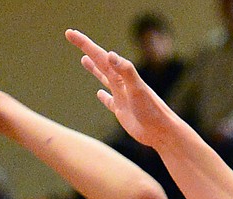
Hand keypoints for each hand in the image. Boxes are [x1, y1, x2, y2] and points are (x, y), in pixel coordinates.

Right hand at [66, 29, 176, 147]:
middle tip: (72, 36)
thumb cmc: (152, 110)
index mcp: (122, 76)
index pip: (100, 55)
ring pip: (104, 78)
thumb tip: (110, 54)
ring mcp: (121, 97)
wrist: (162, 131)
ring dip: (94, 68)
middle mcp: (121, 83)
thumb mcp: (138, 89)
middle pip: (100, 62)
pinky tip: (99, 93)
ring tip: (84, 59)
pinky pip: (109, 101)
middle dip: (86, 49)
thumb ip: (126, 71)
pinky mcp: (122, 112)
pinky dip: (103, 97)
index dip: (85, 44)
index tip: (70, 33)